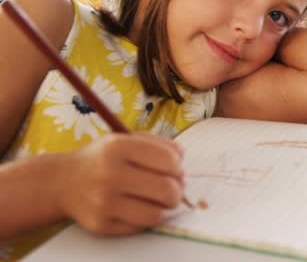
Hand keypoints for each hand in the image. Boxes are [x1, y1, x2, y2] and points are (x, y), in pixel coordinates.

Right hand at [58, 133, 184, 235]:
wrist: (63, 182)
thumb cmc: (104, 159)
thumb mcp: (126, 140)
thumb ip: (159, 144)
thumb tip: (183, 158)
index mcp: (118, 147)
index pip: (169, 160)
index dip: (179, 167)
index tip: (176, 170)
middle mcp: (109, 174)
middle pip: (167, 190)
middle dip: (178, 190)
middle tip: (173, 188)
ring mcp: (103, 202)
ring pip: (157, 213)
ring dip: (164, 207)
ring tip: (159, 199)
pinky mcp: (100, 225)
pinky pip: (140, 226)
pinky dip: (146, 217)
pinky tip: (140, 207)